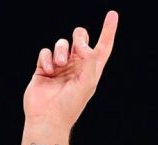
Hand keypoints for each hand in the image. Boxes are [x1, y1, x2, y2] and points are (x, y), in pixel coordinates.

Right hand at [23, 10, 118, 128]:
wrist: (48, 117)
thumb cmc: (70, 104)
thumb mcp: (87, 83)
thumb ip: (89, 60)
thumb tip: (82, 43)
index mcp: (92, 71)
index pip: (103, 47)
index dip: (108, 31)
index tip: (113, 15)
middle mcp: (78, 67)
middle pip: (80, 40)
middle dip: (78, 36)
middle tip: (77, 43)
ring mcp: (61, 67)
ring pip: (62, 44)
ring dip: (60, 51)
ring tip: (58, 66)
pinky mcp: (44, 67)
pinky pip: (45, 51)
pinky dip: (46, 58)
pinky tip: (48, 70)